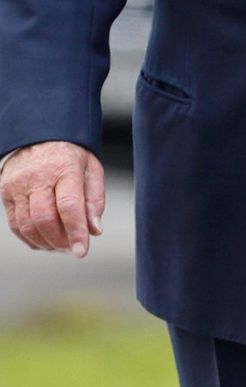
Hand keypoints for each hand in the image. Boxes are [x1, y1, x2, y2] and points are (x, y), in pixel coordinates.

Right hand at [1, 141, 105, 257]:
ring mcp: (17, 185)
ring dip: (45, 242)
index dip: (76, 232)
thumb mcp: (92, 169)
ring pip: (27, 225)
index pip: (69, 206)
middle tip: (73, 248)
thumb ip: (95, 200)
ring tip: (61, 245)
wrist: (39, 135)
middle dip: (60, 240)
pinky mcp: (5, 192)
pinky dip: (30, 238)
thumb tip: (95, 230)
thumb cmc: (70, 154)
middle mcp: (37, 177)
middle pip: (45, 219)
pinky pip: (15, 224)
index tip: (83, 251)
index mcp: (64, 168)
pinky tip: (44, 241)